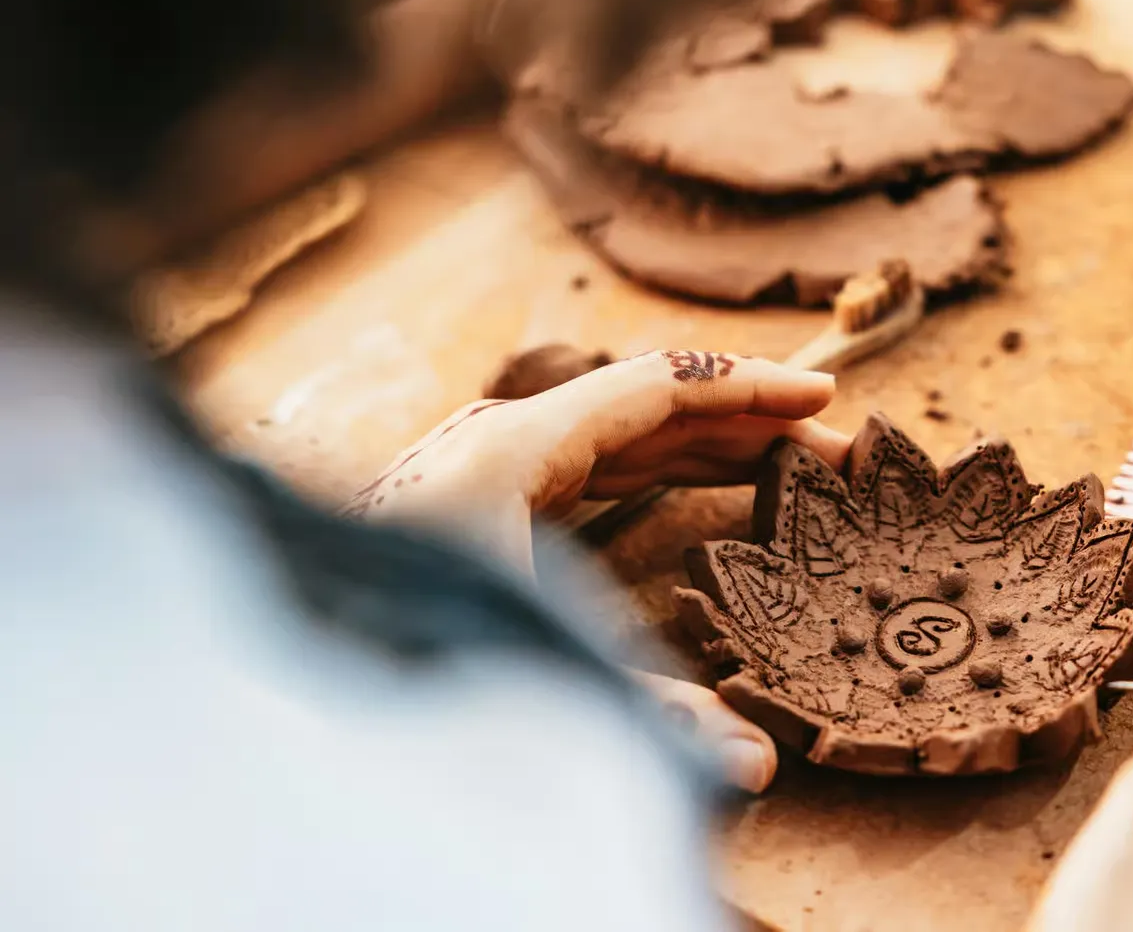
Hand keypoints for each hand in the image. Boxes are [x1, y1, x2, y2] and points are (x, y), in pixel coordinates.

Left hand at [346, 350, 850, 792]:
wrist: (276, 655)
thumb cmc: (384, 641)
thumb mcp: (521, 666)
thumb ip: (641, 716)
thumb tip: (757, 769)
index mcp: (512, 448)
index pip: (657, 390)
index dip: (748, 392)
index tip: (823, 400)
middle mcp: (501, 441)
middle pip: (648, 407)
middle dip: (743, 422)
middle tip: (829, 452)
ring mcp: (487, 467)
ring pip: (621, 435)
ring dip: (706, 446)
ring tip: (783, 467)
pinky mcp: (481, 500)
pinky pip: (591, 465)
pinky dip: (657, 470)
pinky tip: (694, 491)